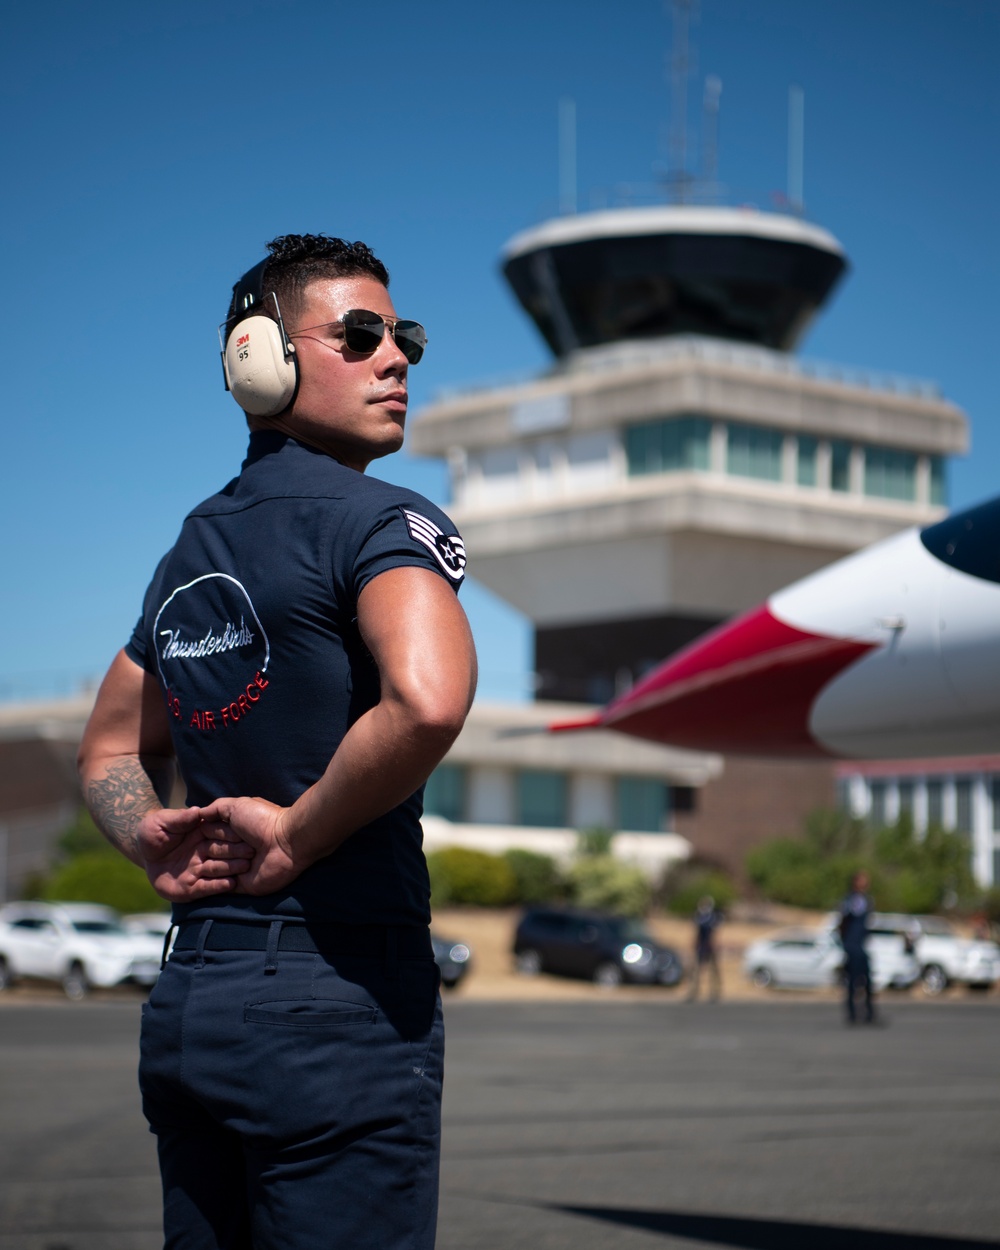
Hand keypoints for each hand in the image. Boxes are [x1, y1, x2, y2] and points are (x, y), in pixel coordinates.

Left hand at [137, 807, 251, 901]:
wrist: (143, 854)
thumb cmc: (153, 832)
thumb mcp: (162, 822)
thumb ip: (180, 819)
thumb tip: (197, 810)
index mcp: (201, 834)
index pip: (218, 834)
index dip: (229, 834)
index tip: (243, 832)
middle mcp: (204, 853)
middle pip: (222, 853)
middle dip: (236, 852)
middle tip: (251, 853)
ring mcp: (199, 870)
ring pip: (218, 870)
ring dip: (232, 869)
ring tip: (245, 868)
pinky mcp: (191, 888)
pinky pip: (207, 888)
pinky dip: (219, 886)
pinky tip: (231, 884)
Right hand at [197, 797, 303, 895]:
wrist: (286, 844)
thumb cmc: (262, 821)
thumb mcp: (237, 806)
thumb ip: (215, 808)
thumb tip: (199, 813)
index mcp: (231, 830)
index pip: (206, 834)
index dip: (213, 832)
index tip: (229, 831)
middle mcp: (231, 848)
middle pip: (207, 851)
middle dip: (223, 848)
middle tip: (248, 844)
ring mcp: (234, 867)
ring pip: (211, 868)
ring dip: (227, 862)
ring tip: (251, 857)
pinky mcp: (240, 885)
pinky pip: (219, 887)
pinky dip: (220, 883)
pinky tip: (231, 877)